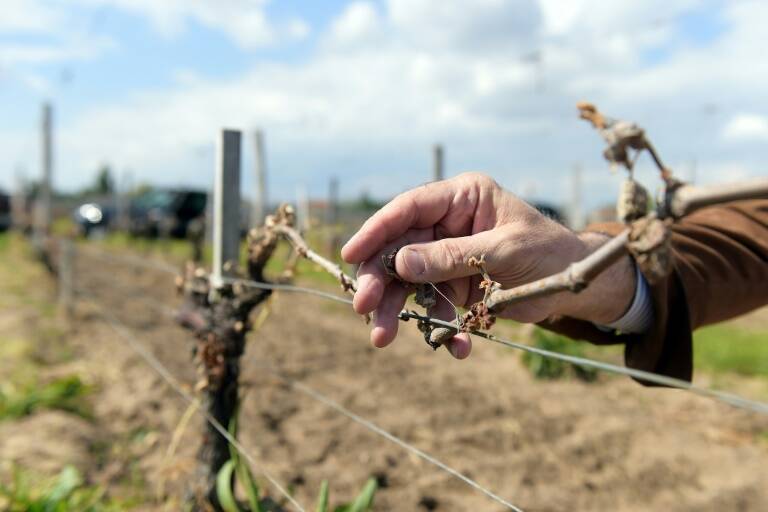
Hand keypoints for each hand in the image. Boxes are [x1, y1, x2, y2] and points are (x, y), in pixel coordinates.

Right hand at [342, 172, 634, 358]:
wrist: (575, 282)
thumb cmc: (548, 251)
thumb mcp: (503, 250)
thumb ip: (452, 256)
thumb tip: (399, 262)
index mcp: (460, 198)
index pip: (408, 209)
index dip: (376, 230)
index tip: (352, 254)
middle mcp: (447, 225)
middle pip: (399, 249)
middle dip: (380, 281)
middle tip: (364, 308)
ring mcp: (448, 257)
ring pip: (409, 283)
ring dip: (397, 311)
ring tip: (383, 338)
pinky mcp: (454, 287)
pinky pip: (435, 308)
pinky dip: (440, 329)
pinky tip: (456, 347)